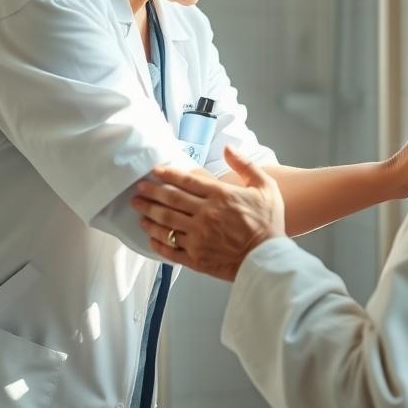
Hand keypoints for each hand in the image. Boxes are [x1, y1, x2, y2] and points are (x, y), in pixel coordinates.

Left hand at [132, 147, 285, 280]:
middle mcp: (205, 215)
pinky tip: (151, 237)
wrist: (268, 259)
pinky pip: (170, 249)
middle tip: (139, 190)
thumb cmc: (269, 223)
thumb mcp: (266, 187)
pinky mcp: (196, 258)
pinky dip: (157, 242)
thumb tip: (228, 148)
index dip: (167, 174)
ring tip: (139, 210)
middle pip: (170, 200)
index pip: (186, 181)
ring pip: (166, 223)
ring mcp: (198, 237)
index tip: (154, 171)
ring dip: (149, 215)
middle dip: (151, 193)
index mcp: (220, 196)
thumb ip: (246, 165)